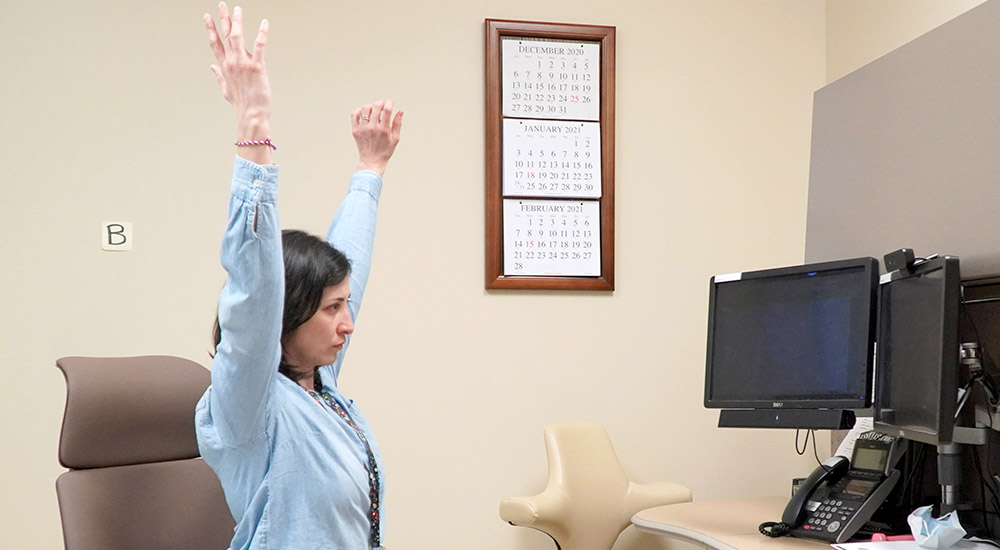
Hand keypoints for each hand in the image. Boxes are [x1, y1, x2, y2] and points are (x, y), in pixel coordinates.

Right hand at [204, 2, 271, 161]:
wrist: (251, 114)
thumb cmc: (241, 103)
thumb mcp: (226, 88)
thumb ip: (218, 75)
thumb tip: (212, 67)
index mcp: (224, 66)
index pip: (215, 43)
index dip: (211, 29)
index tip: (207, 16)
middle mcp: (232, 62)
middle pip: (226, 36)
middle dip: (223, 18)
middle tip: (222, 4)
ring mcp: (243, 64)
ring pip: (238, 37)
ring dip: (237, 22)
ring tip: (237, 9)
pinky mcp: (257, 67)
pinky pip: (260, 46)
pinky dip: (262, 34)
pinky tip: (264, 23)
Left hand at [352, 100, 402, 175]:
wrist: (371, 161)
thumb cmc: (385, 151)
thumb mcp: (395, 138)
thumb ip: (397, 124)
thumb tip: (401, 111)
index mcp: (384, 130)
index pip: (387, 110)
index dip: (390, 102)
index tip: (391, 101)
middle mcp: (373, 128)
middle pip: (376, 106)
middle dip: (381, 103)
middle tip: (383, 105)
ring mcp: (363, 129)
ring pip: (365, 109)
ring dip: (371, 106)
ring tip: (374, 110)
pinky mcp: (355, 131)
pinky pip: (354, 115)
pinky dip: (359, 111)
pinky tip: (364, 114)